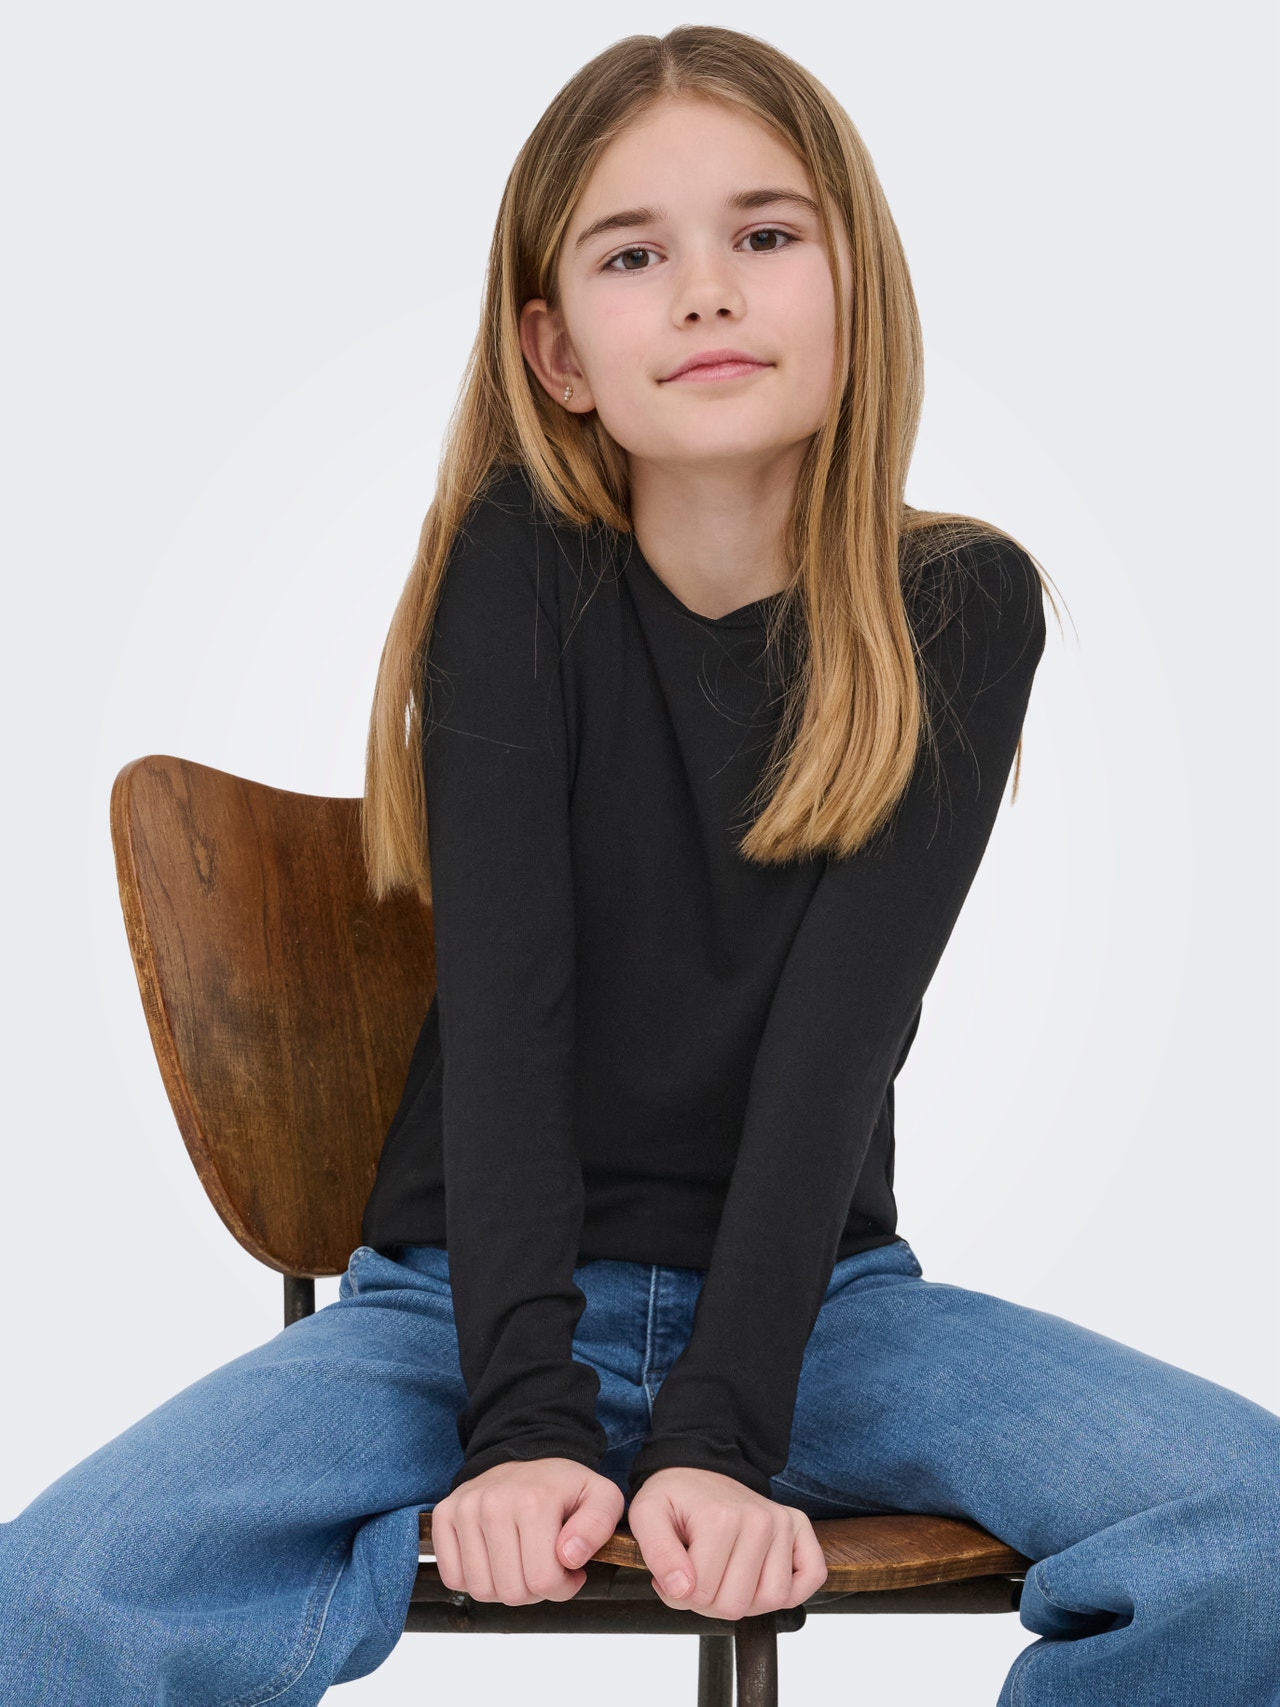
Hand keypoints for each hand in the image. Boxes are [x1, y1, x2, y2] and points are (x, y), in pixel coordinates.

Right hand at [430, 1457, 623, 1605]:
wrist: (526, 1455)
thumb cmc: (564, 1486)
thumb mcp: (602, 1498)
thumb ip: (598, 1526)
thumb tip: (569, 1557)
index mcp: (534, 1502)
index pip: (543, 1582)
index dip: (562, 1588)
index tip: (570, 1569)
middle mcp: (494, 1504)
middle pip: (511, 1592)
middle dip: (534, 1591)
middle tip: (544, 1565)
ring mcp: (465, 1508)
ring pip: (481, 1590)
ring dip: (505, 1587)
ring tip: (521, 1562)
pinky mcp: (445, 1515)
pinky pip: (453, 1577)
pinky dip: (475, 1579)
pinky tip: (495, 1560)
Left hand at [627, 1466, 827, 1620]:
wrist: (698, 1470)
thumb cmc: (674, 1498)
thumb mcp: (646, 1517)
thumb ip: (657, 1554)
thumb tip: (681, 1589)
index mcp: (720, 1518)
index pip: (703, 1595)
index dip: (682, 1596)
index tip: (674, 1574)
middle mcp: (759, 1519)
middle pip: (738, 1604)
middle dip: (710, 1601)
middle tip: (698, 1576)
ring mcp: (783, 1522)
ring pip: (772, 1599)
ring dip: (746, 1600)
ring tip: (726, 1576)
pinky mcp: (799, 1527)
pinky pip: (811, 1577)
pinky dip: (791, 1590)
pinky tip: (761, 1577)